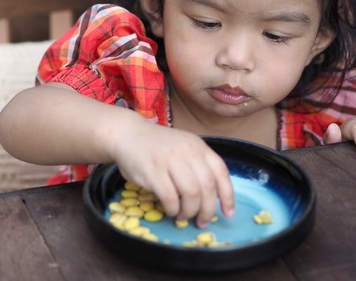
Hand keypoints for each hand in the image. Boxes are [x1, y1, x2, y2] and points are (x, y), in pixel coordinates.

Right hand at [109, 121, 234, 227]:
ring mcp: (170, 160)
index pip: (221, 172)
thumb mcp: (183, 148)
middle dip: (207, 210)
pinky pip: (169, 197)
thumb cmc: (157, 147)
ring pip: (191, 193)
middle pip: (207, 187)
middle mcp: (187, 151)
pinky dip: (173, 209)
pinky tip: (170, 210)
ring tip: (183, 216)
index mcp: (198, 147)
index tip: (228, 213)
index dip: (227, 196)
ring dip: (190, 211)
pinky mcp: (152, 170)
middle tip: (201, 222)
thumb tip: (211, 198)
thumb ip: (197, 166)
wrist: (128, 134)